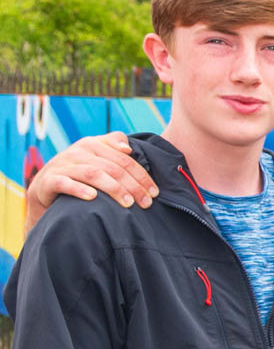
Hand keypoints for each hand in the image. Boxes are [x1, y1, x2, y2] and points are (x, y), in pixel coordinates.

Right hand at [27, 133, 158, 226]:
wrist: (44, 186)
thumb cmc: (78, 171)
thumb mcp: (95, 155)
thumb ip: (112, 145)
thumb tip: (128, 148)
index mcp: (92, 144)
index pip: (124, 159)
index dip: (142, 176)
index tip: (155, 193)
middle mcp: (78, 152)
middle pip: (113, 168)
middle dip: (133, 186)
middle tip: (146, 203)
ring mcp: (63, 165)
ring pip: (93, 174)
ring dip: (113, 189)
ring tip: (128, 204)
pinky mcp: (49, 180)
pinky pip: (65, 183)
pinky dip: (79, 189)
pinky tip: (93, 198)